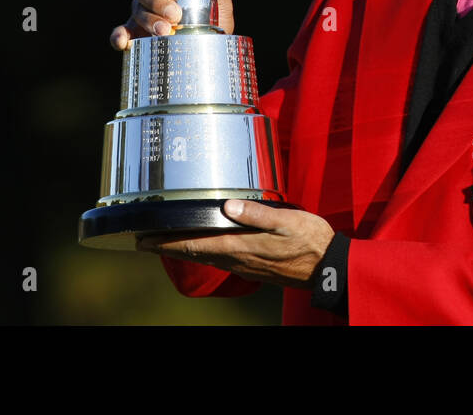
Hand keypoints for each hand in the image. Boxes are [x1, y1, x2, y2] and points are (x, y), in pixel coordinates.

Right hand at [109, 0, 234, 50]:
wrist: (213, 47)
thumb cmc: (215, 17)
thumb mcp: (221, 0)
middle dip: (157, 1)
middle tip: (174, 15)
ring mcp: (143, 10)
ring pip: (136, 8)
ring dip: (148, 19)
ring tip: (165, 31)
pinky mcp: (137, 31)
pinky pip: (123, 30)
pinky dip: (120, 35)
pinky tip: (123, 42)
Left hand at [136, 200, 335, 288]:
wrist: (327, 266)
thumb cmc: (310, 241)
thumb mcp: (286, 221)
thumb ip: (257, 214)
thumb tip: (228, 205)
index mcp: (241, 246)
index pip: (195, 245)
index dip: (167, 243)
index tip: (145, 240)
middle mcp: (238, 258)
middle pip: (195, 253)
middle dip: (168, 247)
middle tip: (145, 240)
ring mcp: (245, 264)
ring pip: (206, 256)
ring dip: (184, 250)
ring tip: (168, 242)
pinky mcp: (253, 265)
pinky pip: (220, 258)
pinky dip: (204, 252)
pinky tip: (205, 246)